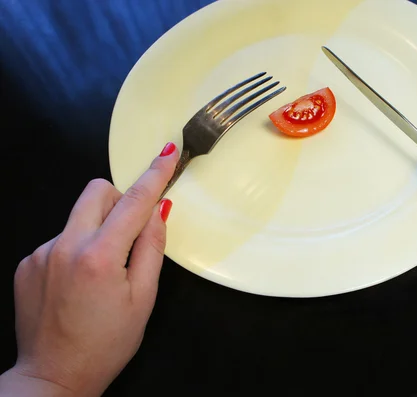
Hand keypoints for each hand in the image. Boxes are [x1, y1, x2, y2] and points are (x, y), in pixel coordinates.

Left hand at [0, 142, 177, 396]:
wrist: (53, 376)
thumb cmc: (108, 343)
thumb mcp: (144, 298)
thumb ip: (151, 247)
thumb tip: (157, 211)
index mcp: (100, 256)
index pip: (134, 202)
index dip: (154, 175)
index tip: (167, 152)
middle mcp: (65, 245)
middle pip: (96, 191)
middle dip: (119, 199)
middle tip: (131, 231)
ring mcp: (41, 253)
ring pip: (78, 216)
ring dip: (97, 229)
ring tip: (101, 272)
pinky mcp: (27, 263)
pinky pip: (60, 238)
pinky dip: (76, 248)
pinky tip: (77, 283)